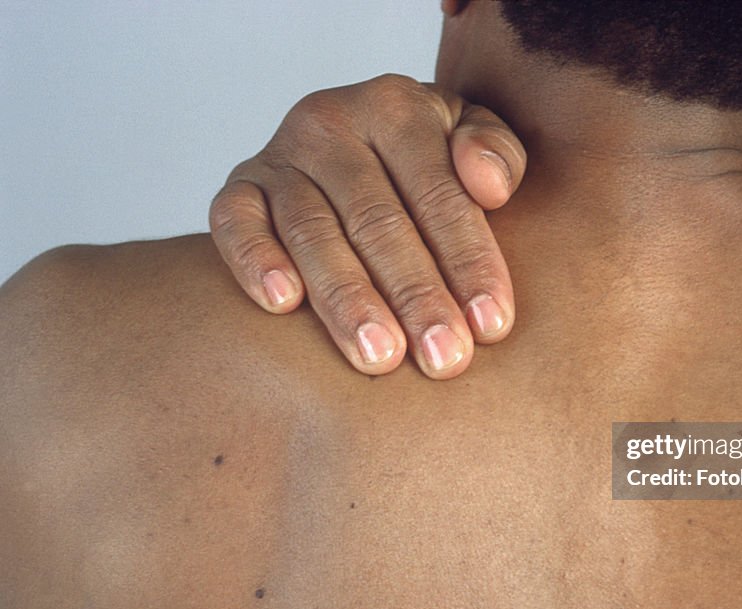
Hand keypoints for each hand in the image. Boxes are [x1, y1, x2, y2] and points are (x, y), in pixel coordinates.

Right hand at [209, 74, 525, 378]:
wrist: (356, 147)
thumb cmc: (429, 160)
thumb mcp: (471, 139)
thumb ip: (497, 153)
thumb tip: (490, 186)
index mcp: (397, 108)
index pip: (440, 194)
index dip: (468, 262)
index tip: (489, 326)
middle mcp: (331, 124)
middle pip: (377, 220)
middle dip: (415, 296)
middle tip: (443, 358)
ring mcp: (279, 157)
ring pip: (312, 232)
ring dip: (346, 300)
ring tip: (380, 357)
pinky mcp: (237, 189)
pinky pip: (235, 223)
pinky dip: (255, 259)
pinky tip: (284, 304)